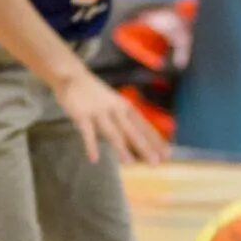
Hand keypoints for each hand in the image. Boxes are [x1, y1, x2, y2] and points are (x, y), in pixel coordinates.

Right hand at [54, 68, 169, 165]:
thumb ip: (123, 120)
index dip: (156, 141)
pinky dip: (91, 146)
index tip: (167, 155)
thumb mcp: (114, 104)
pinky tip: (94, 159)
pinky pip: (87, 133)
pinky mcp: (82, 115)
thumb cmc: (96, 95)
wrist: (73, 76)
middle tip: (155, 163)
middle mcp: (116, 109)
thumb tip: (137, 139)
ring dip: (121, 149)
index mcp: (126, 107)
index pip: (144, 126)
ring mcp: (99, 112)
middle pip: (132, 131)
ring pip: (112, 133)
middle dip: (144, 147)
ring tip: (130, 164)